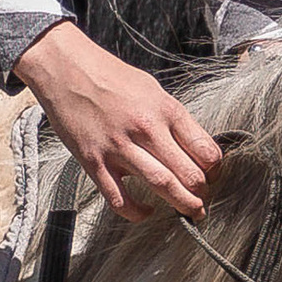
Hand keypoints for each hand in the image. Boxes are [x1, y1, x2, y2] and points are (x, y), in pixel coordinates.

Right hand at [14, 21, 224, 219]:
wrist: (65, 69)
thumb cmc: (110, 77)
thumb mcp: (152, 89)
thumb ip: (172, 118)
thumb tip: (192, 147)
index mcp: (165, 109)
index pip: (205, 149)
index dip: (215, 169)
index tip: (213, 175)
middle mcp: (146, 129)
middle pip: (189, 172)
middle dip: (203, 192)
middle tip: (203, 199)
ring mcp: (120, 147)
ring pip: (162, 186)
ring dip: (182, 205)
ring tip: (190, 212)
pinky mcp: (95, 162)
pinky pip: (119, 199)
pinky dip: (136, 212)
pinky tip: (145, 211)